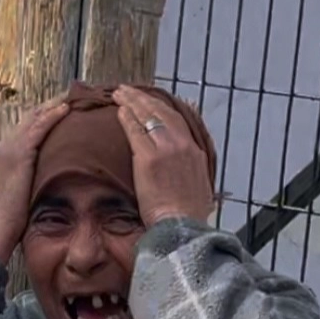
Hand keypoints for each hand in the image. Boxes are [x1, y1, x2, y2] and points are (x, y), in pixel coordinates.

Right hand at [0, 100, 69, 262]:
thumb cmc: (14, 216)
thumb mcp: (27, 189)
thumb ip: (38, 175)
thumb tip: (56, 174)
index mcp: (8, 152)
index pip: (29, 125)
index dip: (46, 113)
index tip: (65, 105)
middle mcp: (7, 144)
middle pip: (32, 115)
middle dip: (52, 103)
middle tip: (73, 93)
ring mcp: (11, 147)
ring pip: (35, 117)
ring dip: (54, 104)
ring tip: (73, 95)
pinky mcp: (19, 154)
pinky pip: (38, 128)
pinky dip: (52, 116)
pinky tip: (66, 109)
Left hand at [112, 87, 215, 226]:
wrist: (183, 227)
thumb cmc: (188, 216)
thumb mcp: (201, 188)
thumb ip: (195, 173)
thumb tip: (193, 170)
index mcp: (195, 152)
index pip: (178, 119)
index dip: (162, 107)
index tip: (151, 101)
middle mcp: (183, 145)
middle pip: (161, 112)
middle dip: (144, 98)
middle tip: (129, 90)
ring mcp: (166, 149)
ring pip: (147, 116)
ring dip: (132, 101)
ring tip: (119, 93)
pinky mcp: (148, 157)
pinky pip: (135, 130)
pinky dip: (127, 117)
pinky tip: (118, 110)